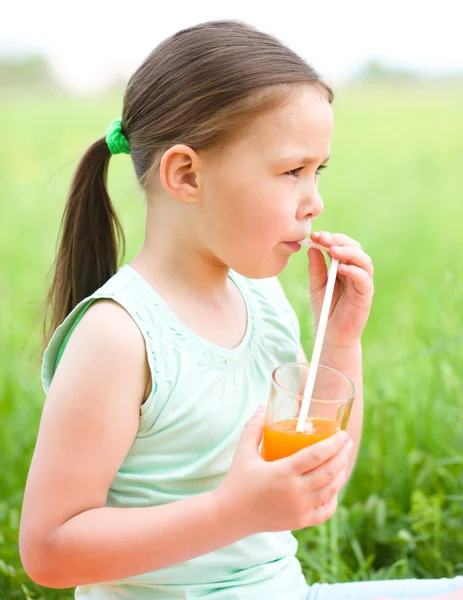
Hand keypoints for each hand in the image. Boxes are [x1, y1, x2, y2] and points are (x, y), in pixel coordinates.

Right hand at [214, 407, 353, 535]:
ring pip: (331, 490)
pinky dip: (333, 497)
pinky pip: (326, 510)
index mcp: (283, 472)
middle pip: (329, 472)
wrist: (231, 516)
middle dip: (343, 455)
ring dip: (341, 473)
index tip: (343, 434)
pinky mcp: (300, 522)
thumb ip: (253, 427)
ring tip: (343, 460)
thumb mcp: (243, 451)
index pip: (317, 455)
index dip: (334, 444)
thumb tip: (262, 406)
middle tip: (347, 443)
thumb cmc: (238, 480)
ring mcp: (299, 509)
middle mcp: (295, 492)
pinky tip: (333, 486)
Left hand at [308, 231, 373, 348]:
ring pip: (363, 261)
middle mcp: (356, 272)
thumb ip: (315, 268)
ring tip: (332, 250)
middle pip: (354, 248)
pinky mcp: (366, 296)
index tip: (314, 236)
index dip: (329, 238)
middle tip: (323, 238)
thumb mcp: (316, 286)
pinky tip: (342, 268)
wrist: (330, 335)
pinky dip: (354, 271)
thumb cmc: (324, 309)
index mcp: (344, 266)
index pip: (341, 245)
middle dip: (338, 241)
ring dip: (348, 253)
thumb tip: (312, 248)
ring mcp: (362, 283)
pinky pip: (364, 279)